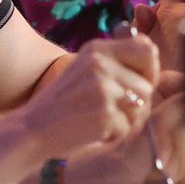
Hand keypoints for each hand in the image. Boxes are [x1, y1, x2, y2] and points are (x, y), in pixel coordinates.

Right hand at [19, 34, 157, 155]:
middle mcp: (101, 63)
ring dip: (126, 119)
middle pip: (147, 84)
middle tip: (112, 109)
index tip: (135, 85)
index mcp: (98, 49)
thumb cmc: (64, 103)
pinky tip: (92, 130)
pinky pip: (127, 127)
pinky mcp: (104, 112)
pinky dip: (113, 134)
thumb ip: (116, 61)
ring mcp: (102, 88)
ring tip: (100, 118)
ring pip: (141, 107)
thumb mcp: (86, 70)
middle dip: (137, 102)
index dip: (149, 71)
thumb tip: (152, 51)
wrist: (32, 128)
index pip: (147, 49)